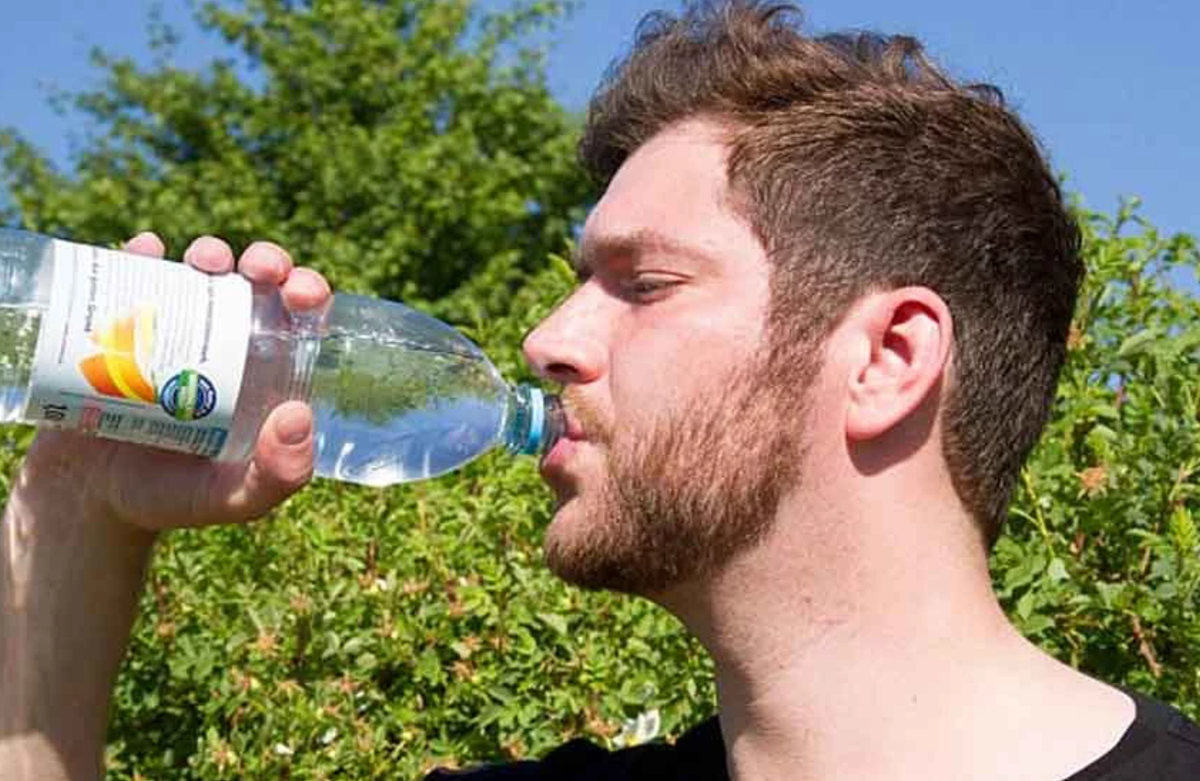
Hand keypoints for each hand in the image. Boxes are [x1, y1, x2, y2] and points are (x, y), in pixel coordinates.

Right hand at [21, 232, 331, 532]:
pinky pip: (131, 274)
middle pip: (257, 283)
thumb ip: (276, 477)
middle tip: (258, 270)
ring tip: (205, 263)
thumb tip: (297, 417)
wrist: (86, 496)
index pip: (299, 320)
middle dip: (266, 261)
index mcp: (265, 371)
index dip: (309, 292)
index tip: (302, 293)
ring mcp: (172, 326)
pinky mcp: (116, 322)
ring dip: (210, 252)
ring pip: (200, 271)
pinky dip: (141, 254)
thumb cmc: (171, 498)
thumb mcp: (231, 499)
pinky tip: (145, 251)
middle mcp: (225, 340)